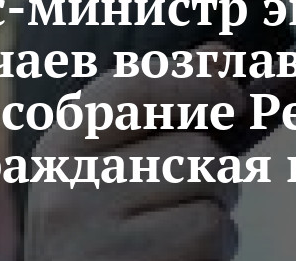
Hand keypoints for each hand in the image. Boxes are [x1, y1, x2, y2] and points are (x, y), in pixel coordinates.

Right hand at [23, 61, 247, 260]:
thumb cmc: (116, 229)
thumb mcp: (126, 160)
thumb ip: (168, 104)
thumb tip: (219, 55)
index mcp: (63, 144)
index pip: (132, 88)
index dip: (195, 83)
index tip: (232, 94)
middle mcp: (67, 186)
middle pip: (193, 146)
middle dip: (216, 165)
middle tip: (198, 188)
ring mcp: (94, 232)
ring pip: (208, 185)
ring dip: (217, 206)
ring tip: (179, 227)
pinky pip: (212, 229)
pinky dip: (218, 245)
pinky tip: (183, 257)